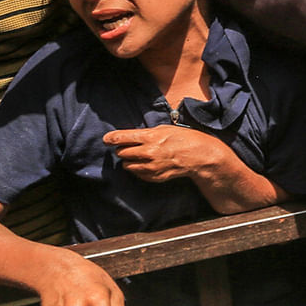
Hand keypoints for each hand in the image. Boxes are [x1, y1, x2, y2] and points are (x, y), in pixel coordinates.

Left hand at [101, 124, 229, 182]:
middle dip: (123, 149)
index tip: (106, 139)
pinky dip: (138, 169)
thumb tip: (129, 137)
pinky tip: (148, 164)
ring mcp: (150, 166)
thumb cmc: (184, 139)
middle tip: (130, 147)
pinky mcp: (153, 177)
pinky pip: (137, 173)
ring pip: (126, 165)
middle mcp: (147, 152)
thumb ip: (145, 134)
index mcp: (149, 137)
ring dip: (129, 160)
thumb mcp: (164, 129)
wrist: (199, 156)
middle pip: (121, 152)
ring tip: (140, 156)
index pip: (121, 138)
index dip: (111, 138)